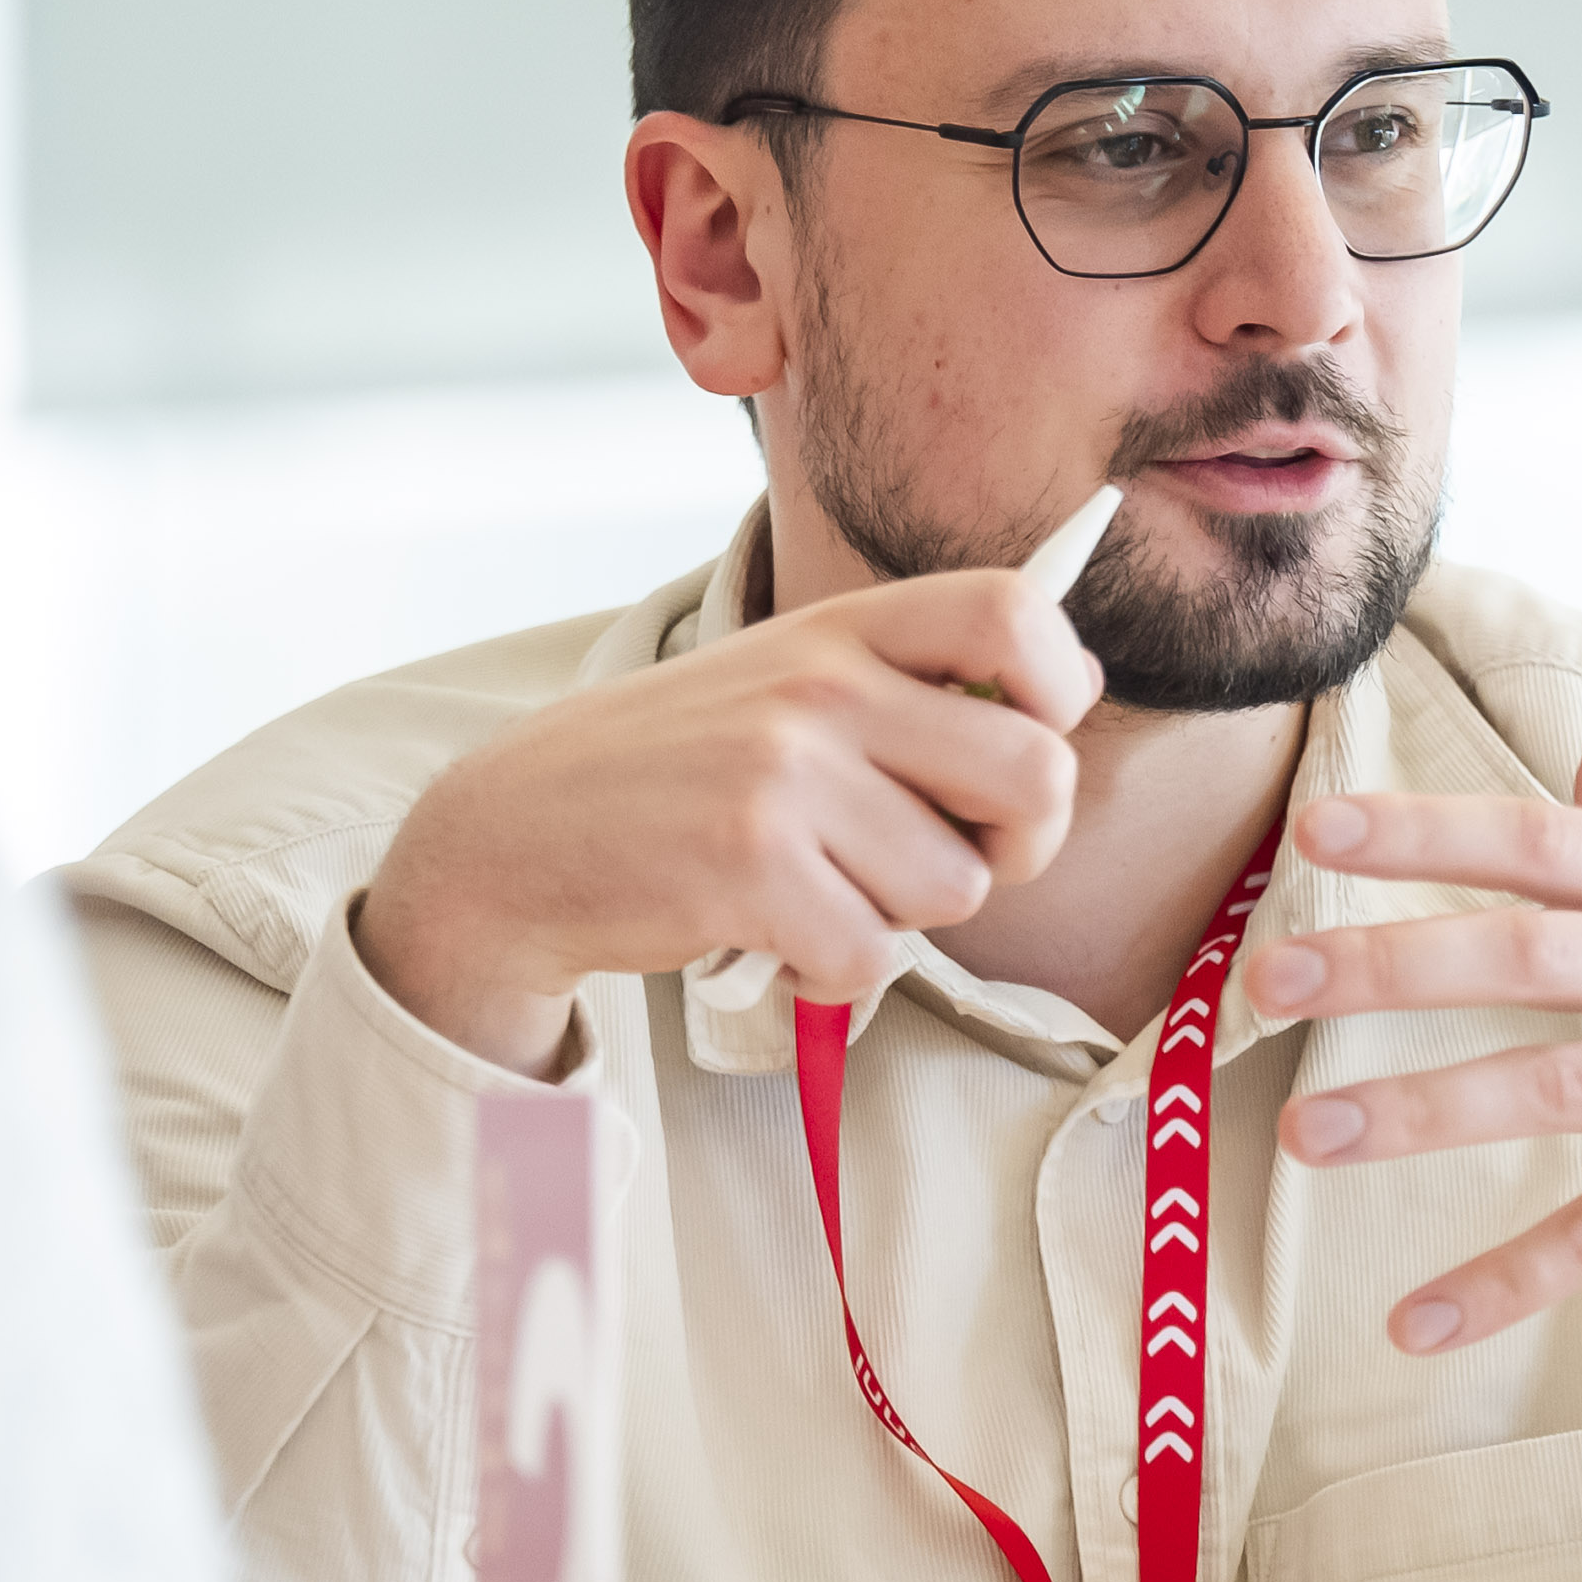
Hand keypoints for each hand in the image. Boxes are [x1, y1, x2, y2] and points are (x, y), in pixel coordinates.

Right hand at [357, 573, 1106, 1075]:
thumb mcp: (785, 680)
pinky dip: (835, 971)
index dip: (1061, 687)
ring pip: (956, 888)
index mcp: (843, 627)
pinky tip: (779, 936)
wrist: (516, 834)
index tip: (1032, 737)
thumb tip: (1065, 704)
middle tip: (949, 858)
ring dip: (901, 918)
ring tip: (819, 891)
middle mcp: (822, 686)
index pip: (1016, 611)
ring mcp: (785, 774)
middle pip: (1036, 776)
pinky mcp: (751, 868)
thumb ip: (905, 684)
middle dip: (1018, 847)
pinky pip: (874, 955)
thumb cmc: (677, 768)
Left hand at [1256, 713, 1581, 1347]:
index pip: (1546, 839)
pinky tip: (1415, 1324)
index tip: (1319, 831)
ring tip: (1307, 1137)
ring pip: (1554, 1087)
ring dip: (1422, 1112)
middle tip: (1267, 982)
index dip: (1431, 832)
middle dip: (1392, 962)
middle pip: (1528, 951)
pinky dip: (1504, 1283)